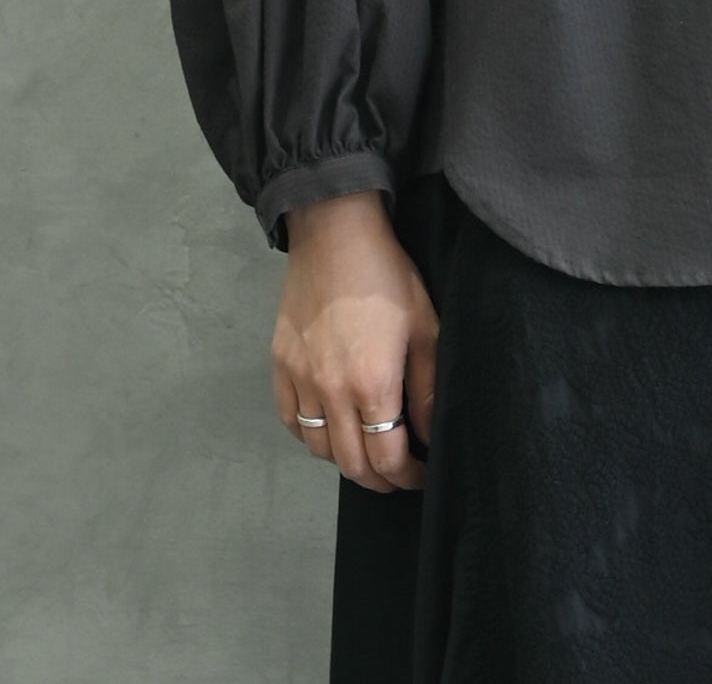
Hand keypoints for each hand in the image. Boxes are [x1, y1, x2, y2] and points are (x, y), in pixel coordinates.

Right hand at [271, 190, 437, 492]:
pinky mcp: (280, 366)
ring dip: (346, 460)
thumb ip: (427, 389)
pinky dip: (311, 437)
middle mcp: (330, 391)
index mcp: (372, 384)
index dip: (409, 477)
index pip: (388, 458)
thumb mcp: (425, 328)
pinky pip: (291, 421)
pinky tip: (331, 428)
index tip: (423, 475)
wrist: (335, 235)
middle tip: (400, 475)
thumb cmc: (388, 277)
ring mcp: (300, 380)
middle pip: (351, 464)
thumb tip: (429, 434)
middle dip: (380, 480)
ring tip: (369, 451)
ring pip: (319, 449)